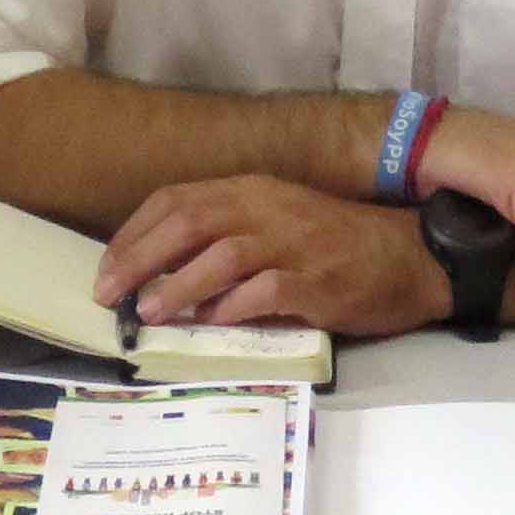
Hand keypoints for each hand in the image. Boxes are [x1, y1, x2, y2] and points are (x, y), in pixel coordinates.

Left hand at [98, 176, 450, 335]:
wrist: (408, 256)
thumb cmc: (333, 244)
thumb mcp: (272, 223)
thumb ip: (223, 237)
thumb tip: (160, 271)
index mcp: (250, 191)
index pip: (176, 200)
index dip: (134, 234)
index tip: (106, 268)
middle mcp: (267, 209)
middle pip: (190, 222)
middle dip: (140, 257)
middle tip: (108, 292)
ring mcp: (294, 243)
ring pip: (223, 254)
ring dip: (179, 283)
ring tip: (149, 312)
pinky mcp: (318, 281)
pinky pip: (267, 290)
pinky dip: (234, 306)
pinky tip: (212, 323)